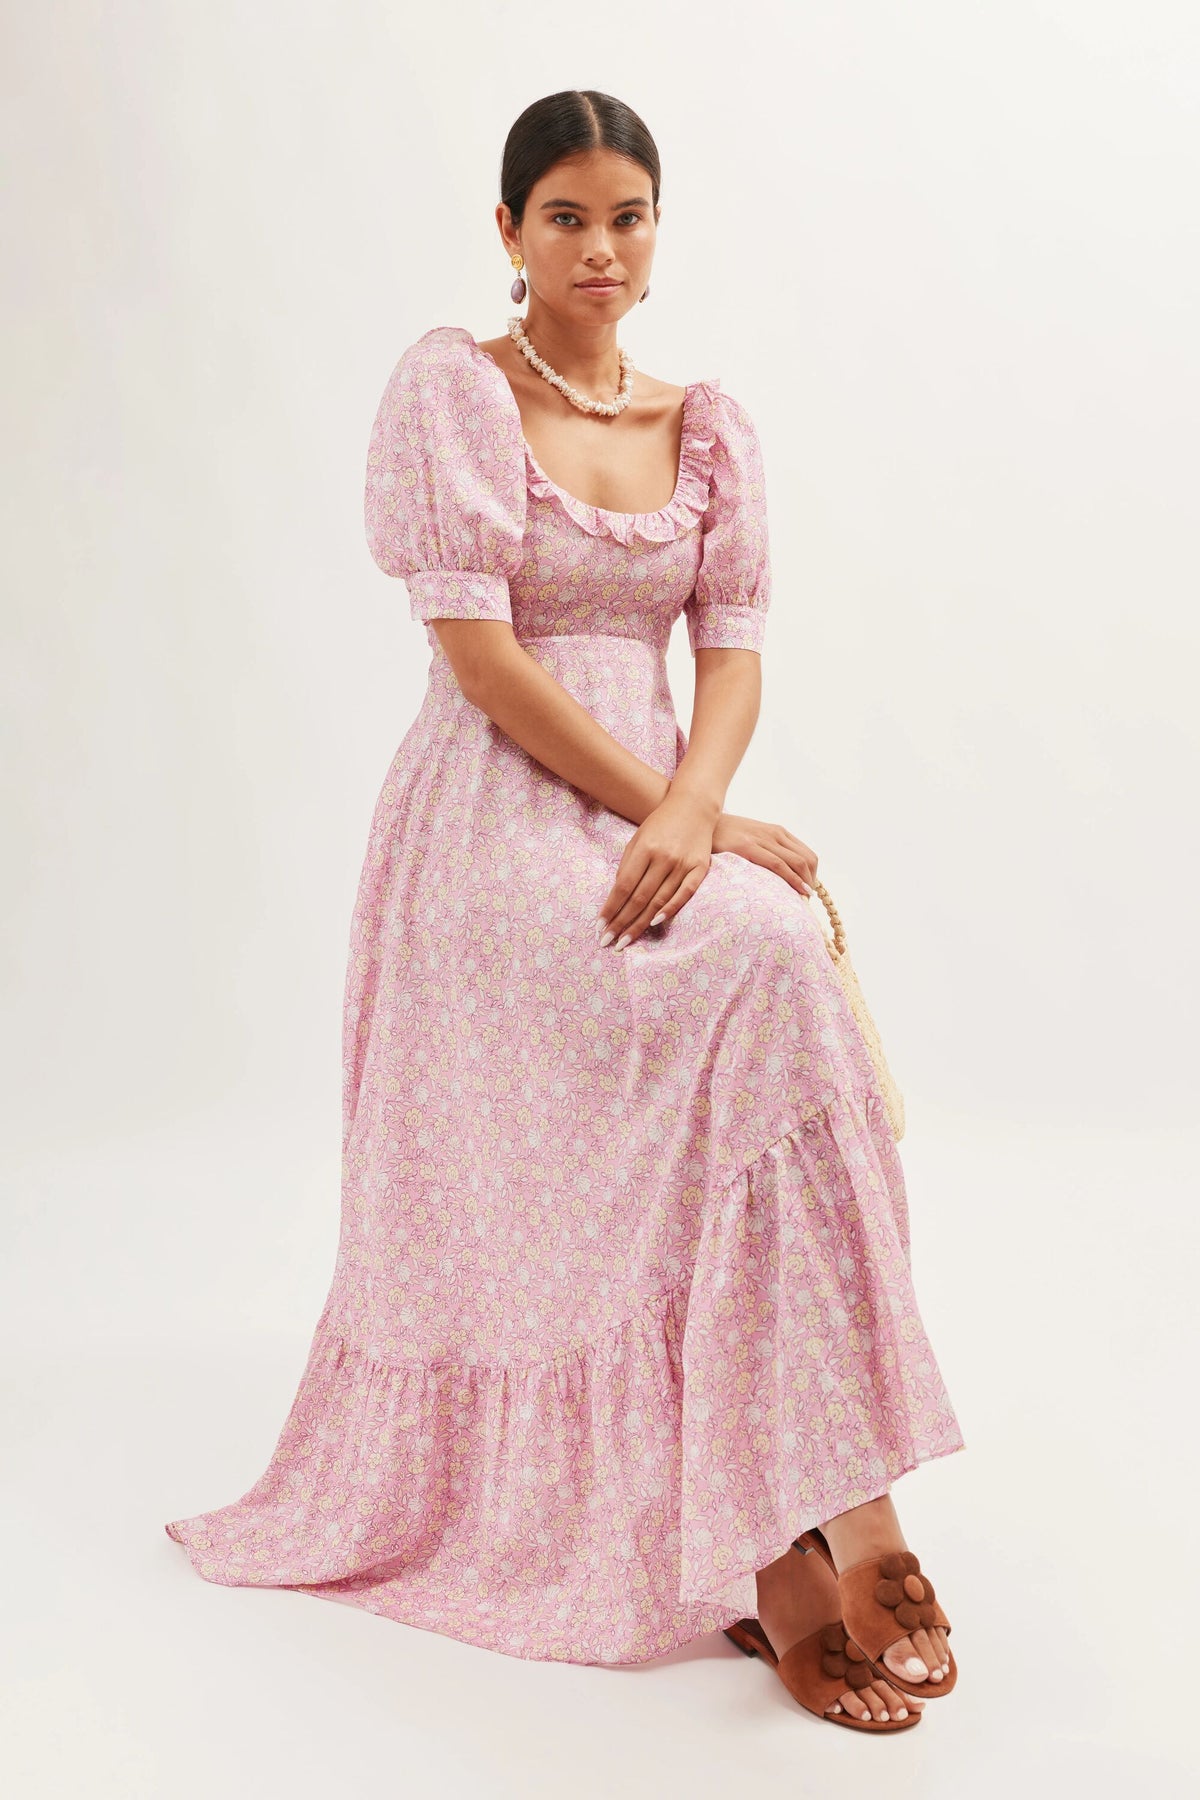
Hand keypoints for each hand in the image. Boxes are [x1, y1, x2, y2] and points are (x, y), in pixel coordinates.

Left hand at [596, 791, 716, 948]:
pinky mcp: (700, 867)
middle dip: (622, 923)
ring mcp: (683, 863)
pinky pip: (684, 894)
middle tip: (609, 942)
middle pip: (639, 898)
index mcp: (644, 848)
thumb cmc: (660, 823)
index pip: (623, 886)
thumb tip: (616, 897)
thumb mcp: (638, 838)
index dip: (611, 908)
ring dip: (641, 923)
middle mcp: (664, 857)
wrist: (694, 806)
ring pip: (659, 901)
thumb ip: (628, 865)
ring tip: (626, 940)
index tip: (600, 927)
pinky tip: (655, 924)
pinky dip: (670, 910)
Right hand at [710, 812, 817, 899]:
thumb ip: (765, 851)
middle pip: (808, 860)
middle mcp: (774, 833)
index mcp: (777, 832)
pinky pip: (778, 865)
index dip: (812, 875)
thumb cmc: (724, 837)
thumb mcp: (751, 839)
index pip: (807, 855)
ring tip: (801, 901)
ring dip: (804, 883)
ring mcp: (762, 839)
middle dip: (810, 882)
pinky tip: (793, 893)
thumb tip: (777, 874)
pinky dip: (791, 880)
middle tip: (804, 900)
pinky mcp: (747, 846)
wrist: (701, 823)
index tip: (807, 891)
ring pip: (798, 862)